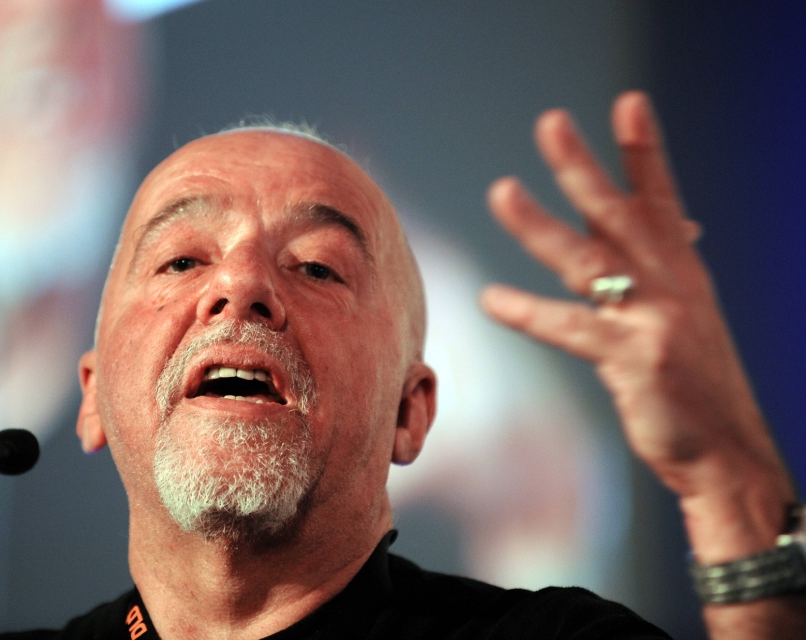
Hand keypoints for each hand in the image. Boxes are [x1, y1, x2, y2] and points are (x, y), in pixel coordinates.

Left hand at [480, 91, 796, 564]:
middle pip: (619, 214)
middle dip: (584, 166)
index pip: (661, 199)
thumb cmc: (695, 382)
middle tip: (550, 122)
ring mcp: (655, 319)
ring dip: (540, 225)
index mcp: (682, 270)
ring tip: (502, 191)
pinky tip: (490, 299)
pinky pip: (572, 329)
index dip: (644, 151)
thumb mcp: (686, 314)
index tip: (629, 103)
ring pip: (588, 261)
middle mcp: (672, 284)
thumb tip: (676, 223)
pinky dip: (529, 313)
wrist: (726, 452)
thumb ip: (663, 269)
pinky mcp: (636, 359)